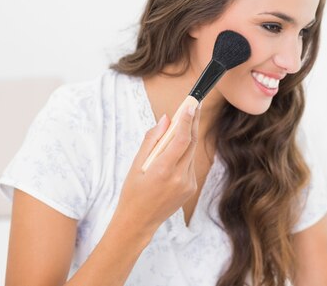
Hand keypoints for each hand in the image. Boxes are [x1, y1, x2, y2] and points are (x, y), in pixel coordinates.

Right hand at [113, 104, 200, 239]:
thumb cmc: (132, 192)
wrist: (138, 222)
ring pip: (191, 152)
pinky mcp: (191, 188)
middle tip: (194, 104)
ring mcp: (188, 184)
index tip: (191, 104)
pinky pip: (190, 163)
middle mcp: (179, 177)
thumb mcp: (136, 165)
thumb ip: (152, 140)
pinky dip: (185, 152)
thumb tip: (166, 119)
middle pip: (191, 143)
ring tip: (186, 119)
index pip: (181, 140)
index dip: (187, 120)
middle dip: (193, 122)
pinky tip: (178, 147)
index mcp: (163, 171)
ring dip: (189, 136)